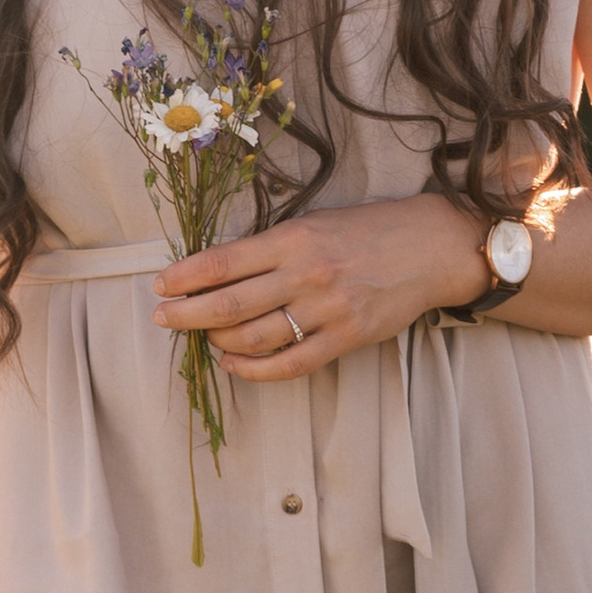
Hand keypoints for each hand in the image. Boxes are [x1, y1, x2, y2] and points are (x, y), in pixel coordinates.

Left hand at [153, 193, 488, 379]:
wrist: (431, 247)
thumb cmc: (366, 230)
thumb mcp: (314, 223)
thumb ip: (270, 247)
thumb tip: (217, 270)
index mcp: (293, 239)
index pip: (223, 262)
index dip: (184, 277)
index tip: (160, 285)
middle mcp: (306, 275)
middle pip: (229, 304)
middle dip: (186, 314)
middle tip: (161, 318)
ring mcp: (327, 311)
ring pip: (255, 338)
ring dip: (217, 342)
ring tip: (202, 337)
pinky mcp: (347, 339)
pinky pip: (290, 364)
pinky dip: (254, 370)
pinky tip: (233, 364)